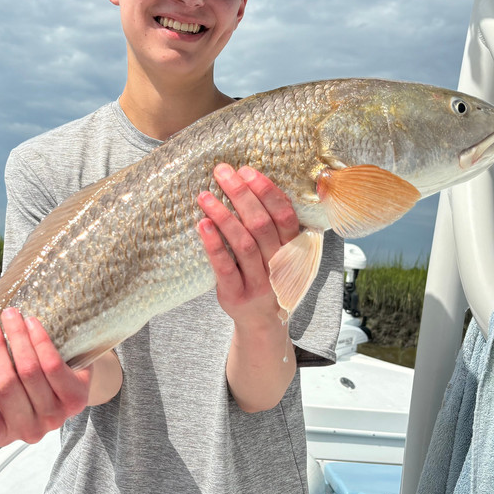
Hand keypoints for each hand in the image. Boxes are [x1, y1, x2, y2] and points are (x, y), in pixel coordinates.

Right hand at [0, 308, 92, 447]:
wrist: (61, 367)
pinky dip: (40, 341)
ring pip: (30, 372)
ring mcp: (53, 419)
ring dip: (18, 338)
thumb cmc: (10, 370)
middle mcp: (26, 432)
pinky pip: (53, 367)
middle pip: (5, 388)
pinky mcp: (76, 400)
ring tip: (11, 315)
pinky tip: (32, 324)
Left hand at [196, 163, 299, 325]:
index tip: (247, 171)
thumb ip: (272, 225)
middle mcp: (277, 264)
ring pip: (243, 244)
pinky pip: (225, 267)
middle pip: (261, 224)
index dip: (266, 191)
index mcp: (291, 249)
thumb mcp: (279, 252)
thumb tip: (248, 183)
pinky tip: (202, 225)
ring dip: (224, 216)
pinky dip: (213, 245)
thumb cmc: (266, 276)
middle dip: (241, 195)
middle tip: (222, 173)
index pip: (284, 214)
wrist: (261, 321)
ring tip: (204, 196)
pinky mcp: (236, 296)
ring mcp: (258, 282)